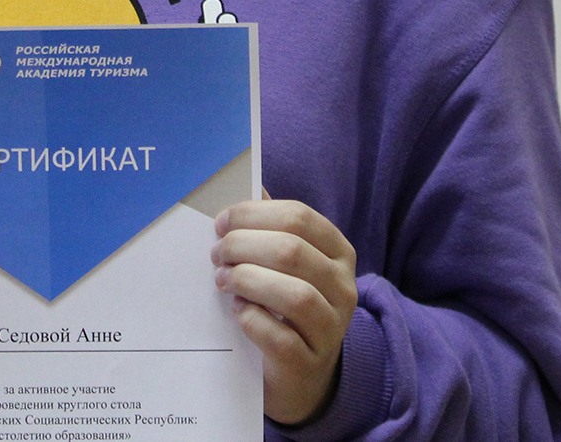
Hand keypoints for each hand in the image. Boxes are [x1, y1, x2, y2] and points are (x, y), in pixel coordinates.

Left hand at [211, 193, 356, 426]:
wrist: (300, 374)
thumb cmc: (285, 305)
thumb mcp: (286, 262)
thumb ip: (272, 225)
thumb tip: (249, 186)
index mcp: (338, 252)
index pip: (299, 217)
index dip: (253, 214)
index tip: (221, 223)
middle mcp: (344, 288)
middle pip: (291, 251)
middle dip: (243, 246)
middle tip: (216, 254)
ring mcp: (332, 329)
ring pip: (294, 295)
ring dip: (247, 280)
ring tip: (222, 280)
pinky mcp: (310, 364)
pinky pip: (281, 338)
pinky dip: (252, 319)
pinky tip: (238, 310)